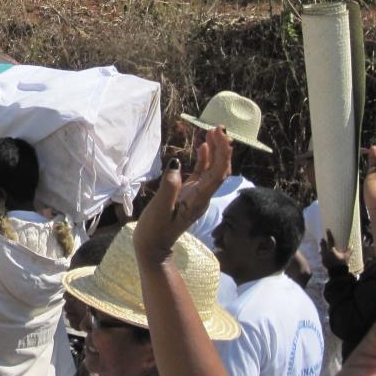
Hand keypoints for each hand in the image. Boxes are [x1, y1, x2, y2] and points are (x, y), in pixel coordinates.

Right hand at [134, 126, 232, 262]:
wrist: (153, 248)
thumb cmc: (155, 230)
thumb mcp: (159, 209)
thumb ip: (169, 187)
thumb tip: (176, 163)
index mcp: (199, 200)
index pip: (218, 174)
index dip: (222, 153)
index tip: (219, 135)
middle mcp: (202, 196)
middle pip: (219, 170)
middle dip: (222, 148)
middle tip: (217, 128)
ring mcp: (196, 195)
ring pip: (212, 170)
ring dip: (215, 151)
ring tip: (212, 132)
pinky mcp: (188, 194)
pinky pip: (201, 174)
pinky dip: (204, 159)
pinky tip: (202, 147)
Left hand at [320, 229, 351, 270]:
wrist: (337, 273)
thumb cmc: (342, 264)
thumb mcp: (346, 256)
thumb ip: (348, 251)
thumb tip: (351, 246)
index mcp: (331, 250)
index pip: (330, 241)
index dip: (329, 235)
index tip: (327, 230)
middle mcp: (326, 253)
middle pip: (323, 245)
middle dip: (323, 242)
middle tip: (323, 239)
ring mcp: (324, 258)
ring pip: (321, 251)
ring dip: (322, 248)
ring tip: (322, 246)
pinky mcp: (323, 262)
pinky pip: (322, 257)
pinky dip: (323, 255)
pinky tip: (323, 254)